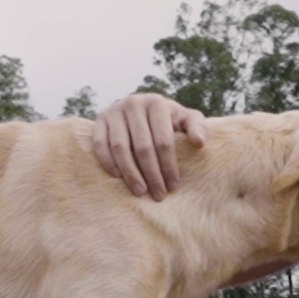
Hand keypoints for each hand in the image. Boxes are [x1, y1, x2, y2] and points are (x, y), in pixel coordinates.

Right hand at [92, 94, 208, 199]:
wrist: (141, 108)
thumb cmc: (169, 120)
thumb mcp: (186, 119)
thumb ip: (198, 127)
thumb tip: (199, 142)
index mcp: (157, 103)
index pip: (164, 140)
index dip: (169, 165)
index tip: (173, 185)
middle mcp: (134, 103)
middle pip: (142, 147)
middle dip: (152, 174)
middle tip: (158, 194)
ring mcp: (114, 111)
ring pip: (121, 147)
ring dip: (130, 173)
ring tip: (140, 191)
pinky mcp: (99, 119)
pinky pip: (100, 144)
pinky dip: (108, 161)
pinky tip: (118, 177)